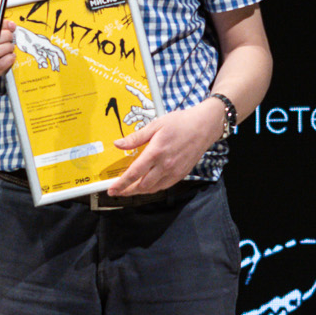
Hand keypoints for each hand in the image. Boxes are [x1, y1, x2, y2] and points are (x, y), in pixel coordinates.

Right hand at [0, 18, 17, 78]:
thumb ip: (3, 25)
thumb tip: (11, 25)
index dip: (0, 25)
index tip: (9, 25)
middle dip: (5, 35)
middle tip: (11, 36)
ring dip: (8, 47)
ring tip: (11, 46)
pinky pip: (0, 63)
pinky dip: (9, 58)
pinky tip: (11, 55)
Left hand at [107, 100, 228, 198]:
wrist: (204, 126)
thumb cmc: (180, 123)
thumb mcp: (155, 125)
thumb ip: (136, 137)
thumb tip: (118, 144)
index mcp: (156, 152)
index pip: (134, 173)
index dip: (121, 184)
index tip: (111, 190)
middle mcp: (165, 165)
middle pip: (142, 186)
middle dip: (128, 190)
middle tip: (118, 191)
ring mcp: (174, 172)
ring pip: (153, 189)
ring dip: (139, 191)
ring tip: (129, 189)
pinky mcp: (181, 174)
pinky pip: (164, 186)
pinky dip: (153, 189)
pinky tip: (147, 185)